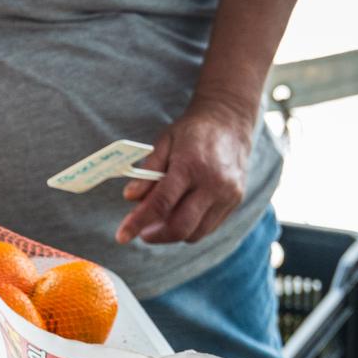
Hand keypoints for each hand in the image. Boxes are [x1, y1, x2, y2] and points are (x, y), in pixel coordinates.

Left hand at [115, 99, 252, 246]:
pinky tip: (181, 215)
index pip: (161, 203)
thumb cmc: (192, 132)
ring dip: (173, 234)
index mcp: (191, 165)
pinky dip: (190, 228)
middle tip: (143, 233)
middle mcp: (212, 183)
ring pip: (194, 233)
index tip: (122, 236)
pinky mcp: (235, 201)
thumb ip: (147, 172)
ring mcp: (227, 194)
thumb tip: (129, 198)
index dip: (138, 222)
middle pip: (180, 227)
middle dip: (157, 235)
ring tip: (162, 222)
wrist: (230, 121)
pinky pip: (207, 228)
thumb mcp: (164, 142)